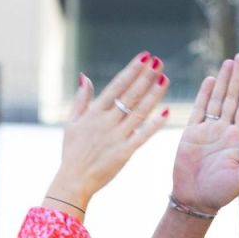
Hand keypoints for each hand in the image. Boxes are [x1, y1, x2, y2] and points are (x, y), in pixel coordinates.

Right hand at [44, 52, 168, 213]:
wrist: (73, 181)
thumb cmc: (72, 153)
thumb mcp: (72, 123)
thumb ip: (81, 99)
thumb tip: (84, 76)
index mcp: (95, 113)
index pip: (117, 85)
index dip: (132, 70)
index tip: (145, 57)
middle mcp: (107, 122)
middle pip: (131, 95)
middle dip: (146, 77)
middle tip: (159, 62)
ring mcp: (117, 137)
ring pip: (139, 111)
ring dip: (153, 94)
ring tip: (165, 78)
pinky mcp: (125, 152)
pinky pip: (143, 135)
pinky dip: (155, 124)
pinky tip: (166, 112)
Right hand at [171, 54, 238, 214]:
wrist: (194, 201)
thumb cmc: (220, 193)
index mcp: (238, 139)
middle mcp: (224, 131)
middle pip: (233, 98)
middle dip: (237, 77)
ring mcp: (208, 131)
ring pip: (217, 100)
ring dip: (223, 81)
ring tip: (228, 62)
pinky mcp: (192, 134)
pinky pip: (199, 110)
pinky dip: (204, 94)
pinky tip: (210, 80)